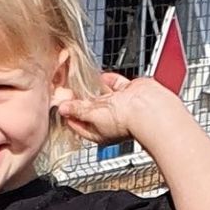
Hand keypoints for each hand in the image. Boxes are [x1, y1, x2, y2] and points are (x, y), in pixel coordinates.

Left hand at [59, 70, 176, 149]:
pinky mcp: (129, 93)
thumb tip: (64, 108)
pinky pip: (116, 85)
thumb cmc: (126, 121)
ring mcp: (120, 107)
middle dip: (80, 101)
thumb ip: (78, 110)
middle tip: (68, 91)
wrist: (148, 108)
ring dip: (93, 90)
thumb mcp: (93, 115)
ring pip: (103, 97)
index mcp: (100, 133)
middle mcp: (110, 121)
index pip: (79, 125)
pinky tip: (100, 76)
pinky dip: (108, 80)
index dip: (69, 114)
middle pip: (90, 110)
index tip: (60, 104)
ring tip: (80, 81)